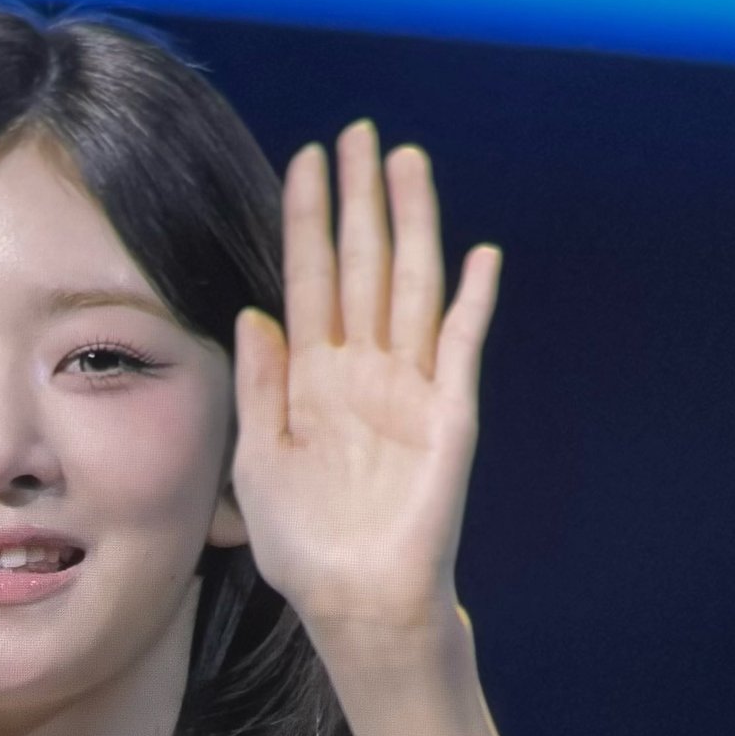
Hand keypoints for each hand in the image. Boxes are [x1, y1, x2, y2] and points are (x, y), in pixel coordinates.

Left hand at [229, 120, 500, 636]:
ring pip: (412, 288)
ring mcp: (410, 389)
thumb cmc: (304, 545)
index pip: (309, 280)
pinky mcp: (449, 417)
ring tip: (408, 163)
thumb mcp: (257, 461)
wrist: (355, 602)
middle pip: (364, 267)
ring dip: (414, 226)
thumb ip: (259, 386)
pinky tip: (479, 257)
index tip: (306, 159)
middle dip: (361, 201)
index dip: (307, 220)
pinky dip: (473, 304)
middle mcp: (363, 372)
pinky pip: (462, 349)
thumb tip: (254, 313)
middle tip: (361, 133)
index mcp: (313, 379)